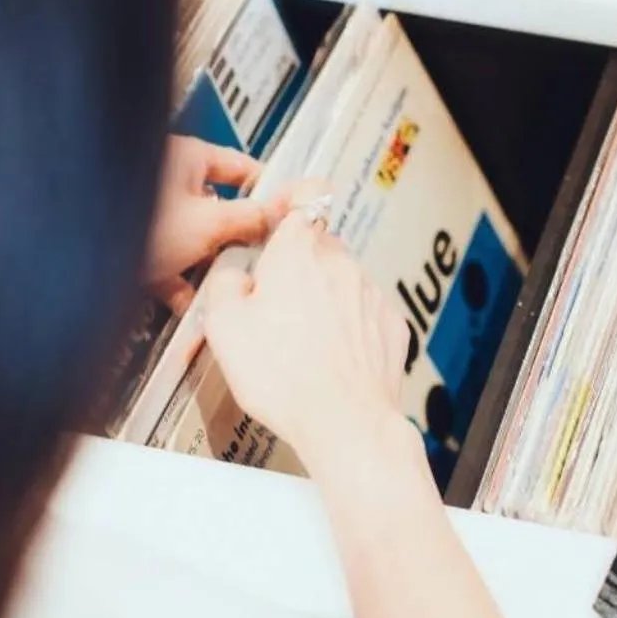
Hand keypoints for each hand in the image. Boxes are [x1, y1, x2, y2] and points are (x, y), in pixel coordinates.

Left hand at [146, 135, 287, 312]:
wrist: (70, 256)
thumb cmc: (131, 221)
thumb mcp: (209, 223)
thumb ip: (250, 218)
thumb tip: (278, 213)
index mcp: (188, 158)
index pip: (240, 166)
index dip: (266, 189)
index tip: (284, 211)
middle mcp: (166, 179)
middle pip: (216, 207)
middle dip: (234, 239)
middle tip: (254, 258)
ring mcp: (147, 212)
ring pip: (191, 237)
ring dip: (206, 265)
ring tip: (220, 287)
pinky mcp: (130, 242)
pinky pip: (164, 259)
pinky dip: (177, 281)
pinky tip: (188, 303)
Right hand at [198, 206, 413, 471]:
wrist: (345, 421)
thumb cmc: (286, 377)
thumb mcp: (224, 328)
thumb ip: (226, 287)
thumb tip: (236, 278)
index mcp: (298, 253)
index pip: (305, 196)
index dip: (292, 198)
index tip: (280, 211)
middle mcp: (342, 265)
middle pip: (320, 246)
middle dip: (299, 266)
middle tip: (275, 304)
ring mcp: (371, 295)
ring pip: (343, 281)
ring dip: (324, 300)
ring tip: (302, 342)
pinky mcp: (392, 326)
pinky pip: (365, 313)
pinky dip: (349, 327)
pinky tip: (330, 356)